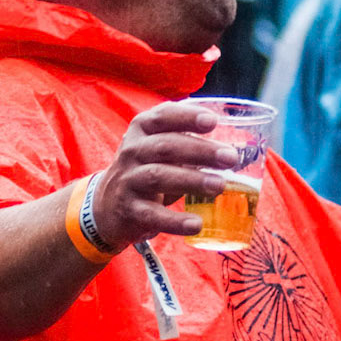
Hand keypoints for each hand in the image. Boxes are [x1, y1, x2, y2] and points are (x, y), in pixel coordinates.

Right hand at [89, 101, 238, 250]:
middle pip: (166, 147)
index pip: (162, 116)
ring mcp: (128, 181)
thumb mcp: (158, 148)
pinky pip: (152, 215)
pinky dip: (175, 221)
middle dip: (200, 151)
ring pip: (159, 176)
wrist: (106, 205)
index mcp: (142, 130)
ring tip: (220, 186)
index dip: (187, 117)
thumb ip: (188, 142)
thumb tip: (234, 146)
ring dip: (191, 180)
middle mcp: (132, 151)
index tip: (213, 122)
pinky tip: (196, 224)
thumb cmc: (145, 170)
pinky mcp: (129, 210)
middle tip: (230, 158)